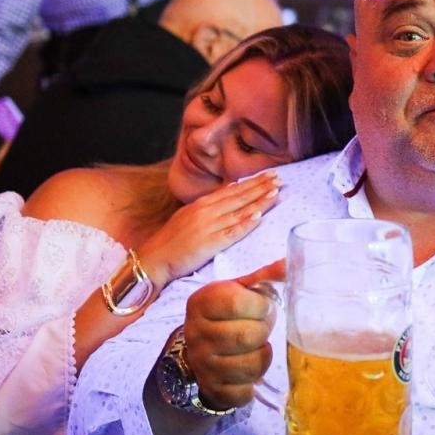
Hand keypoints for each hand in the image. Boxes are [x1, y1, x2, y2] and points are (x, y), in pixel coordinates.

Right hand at [139, 171, 279, 281]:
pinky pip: (231, 232)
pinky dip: (246, 224)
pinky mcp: (209, 243)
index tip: (270, 175)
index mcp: (201, 204)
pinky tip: (259, 217)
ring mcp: (208, 226)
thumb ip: (208, 208)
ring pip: (239, 211)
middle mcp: (206, 211)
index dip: (253, 182)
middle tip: (280, 178)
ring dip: (259, 201)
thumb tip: (228, 197)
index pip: (232, 190)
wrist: (153, 259)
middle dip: (261, 186)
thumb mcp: (188, 217)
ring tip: (276, 193)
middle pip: (239, 196)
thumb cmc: (171, 241)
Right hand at [182, 261, 284, 410]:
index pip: (236, 302)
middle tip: (261, 328)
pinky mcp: (210, 389)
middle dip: (264, 331)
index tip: (263, 307)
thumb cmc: (226, 315)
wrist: (200, 349)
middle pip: (248, 336)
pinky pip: (244, 392)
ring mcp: (202, 364)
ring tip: (256, 348)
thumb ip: (265, 277)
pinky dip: (253, 383)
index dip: (259, 306)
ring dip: (263, 357)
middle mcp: (196, 333)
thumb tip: (293, 263)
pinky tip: (248, 371)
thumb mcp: (240, 290)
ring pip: (251, 365)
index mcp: (202, 302)